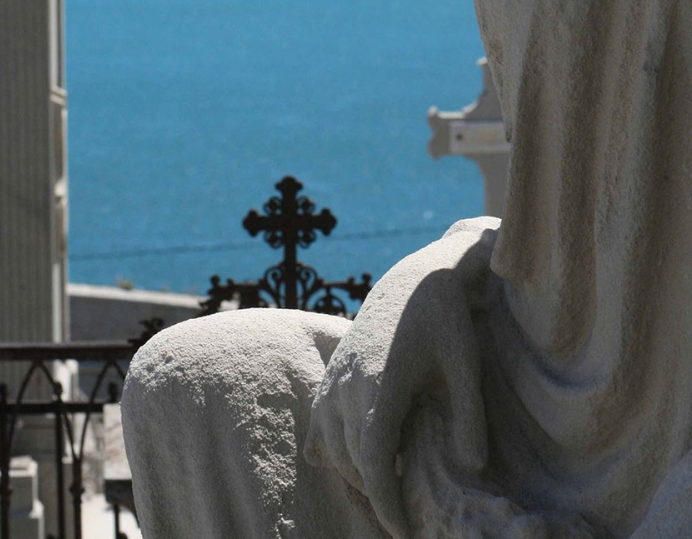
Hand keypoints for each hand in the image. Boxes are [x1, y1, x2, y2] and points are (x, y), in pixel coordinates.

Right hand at [305, 218, 499, 538]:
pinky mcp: (330, 376)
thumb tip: (473, 468)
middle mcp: (348, 383)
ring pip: (332, 449)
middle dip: (375, 497)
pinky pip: (320, 430)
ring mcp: (333, 379)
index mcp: (382, 383)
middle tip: (404, 522)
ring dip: (356, 477)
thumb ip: (469, 417)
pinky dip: (334, 453)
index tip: (402, 531)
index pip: (372, 459)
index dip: (385, 502)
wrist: (412, 279)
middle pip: (351, 462)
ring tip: (388, 495)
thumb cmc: (444, 322)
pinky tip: (358, 465)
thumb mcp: (465, 366)